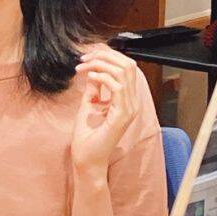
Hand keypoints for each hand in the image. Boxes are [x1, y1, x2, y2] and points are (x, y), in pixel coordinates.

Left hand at [71, 45, 139, 176]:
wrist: (87, 159)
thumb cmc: (87, 137)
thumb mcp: (90, 105)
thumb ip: (95, 88)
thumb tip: (94, 70)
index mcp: (127, 100)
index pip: (126, 68)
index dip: (108, 56)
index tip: (87, 57)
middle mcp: (132, 103)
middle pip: (128, 65)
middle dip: (105, 56)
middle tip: (85, 59)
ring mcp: (129, 109)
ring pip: (123, 72)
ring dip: (101, 64)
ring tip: (84, 67)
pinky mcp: (122, 115)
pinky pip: (117, 86)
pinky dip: (102, 77)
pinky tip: (89, 76)